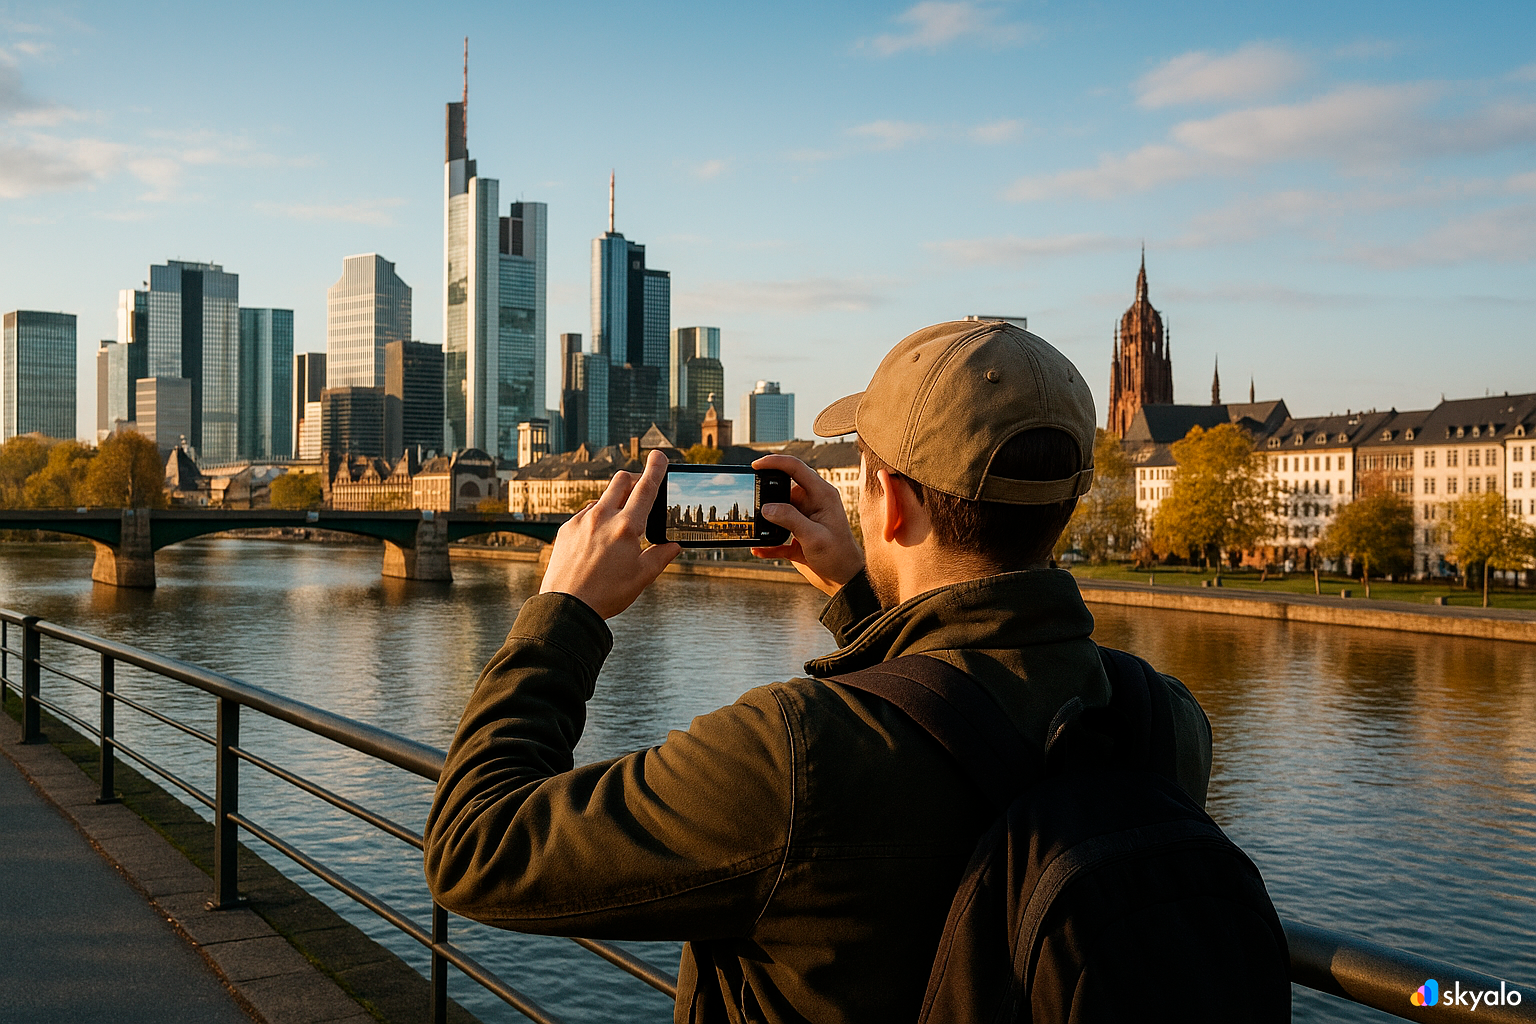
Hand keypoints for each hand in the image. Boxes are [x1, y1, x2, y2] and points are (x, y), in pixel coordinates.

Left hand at [540, 450, 680, 618]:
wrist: (567, 606)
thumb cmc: (607, 594)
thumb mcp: (642, 578)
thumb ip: (661, 557)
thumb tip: (673, 545)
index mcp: (626, 528)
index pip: (646, 489)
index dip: (656, 469)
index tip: (660, 455)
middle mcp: (602, 517)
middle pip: (621, 480)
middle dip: (634, 479)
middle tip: (641, 492)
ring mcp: (581, 521)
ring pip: (602, 498)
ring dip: (615, 503)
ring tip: (617, 529)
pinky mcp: (566, 529)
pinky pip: (585, 513)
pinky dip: (596, 519)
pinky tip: (596, 541)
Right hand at [749, 454, 864, 596]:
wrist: (845, 581)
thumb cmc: (839, 556)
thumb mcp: (814, 536)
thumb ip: (790, 519)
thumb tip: (766, 508)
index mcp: (821, 495)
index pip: (796, 468)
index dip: (775, 462)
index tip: (755, 465)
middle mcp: (811, 503)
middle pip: (782, 490)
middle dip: (766, 496)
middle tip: (752, 503)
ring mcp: (803, 520)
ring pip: (776, 512)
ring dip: (765, 522)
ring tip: (756, 530)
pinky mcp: (796, 537)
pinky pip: (776, 536)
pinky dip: (766, 543)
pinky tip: (758, 549)